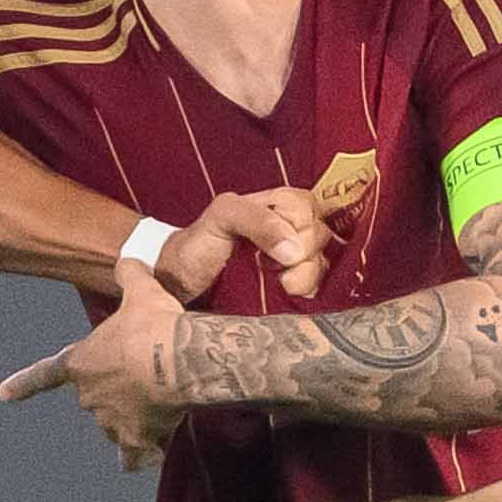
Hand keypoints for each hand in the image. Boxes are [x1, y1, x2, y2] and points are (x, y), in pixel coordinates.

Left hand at [0, 260, 185, 469]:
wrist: (180, 360)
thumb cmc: (154, 325)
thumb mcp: (141, 292)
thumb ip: (130, 276)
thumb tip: (128, 259)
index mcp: (82, 362)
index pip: (45, 374)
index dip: (24, 384)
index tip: (4, 395)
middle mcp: (90, 395)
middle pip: (93, 399)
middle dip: (113, 393)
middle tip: (140, 381)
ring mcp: (111, 419)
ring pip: (113, 428)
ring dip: (127, 424)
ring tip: (150, 415)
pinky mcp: (137, 437)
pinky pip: (134, 454)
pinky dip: (140, 456)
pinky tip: (151, 454)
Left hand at [158, 187, 329, 301]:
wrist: (179, 287)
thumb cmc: (197, 246)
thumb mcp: (221, 217)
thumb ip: (256, 219)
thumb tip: (294, 249)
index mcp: (275, 205)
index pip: (307, 207)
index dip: (298, 226)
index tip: (280, 248)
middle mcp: (289, 230)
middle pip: (320, 236)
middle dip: (303, 255)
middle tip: (279, 270)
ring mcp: (293, 261)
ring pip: (322, 263)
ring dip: (306, 277)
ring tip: (282, 286)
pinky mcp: (293, 290)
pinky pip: (318, 288)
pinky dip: (309, 293)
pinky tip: (289, 296)